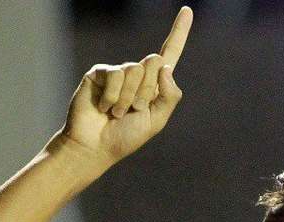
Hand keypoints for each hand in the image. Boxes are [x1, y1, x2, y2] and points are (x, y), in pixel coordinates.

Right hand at [56, 6, 192, 167]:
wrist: (95, 146)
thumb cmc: (125, 136)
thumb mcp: (156, 120)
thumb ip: (169, 96)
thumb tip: (167, 67)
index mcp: (155, 84)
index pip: (170, 54)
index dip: (179, 32)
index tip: (187, 10)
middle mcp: (138, 74)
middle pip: (156, 62)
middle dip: (148, 90)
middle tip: (134, 110)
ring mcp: (118, 72)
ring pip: (136, 69)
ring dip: (128, 98)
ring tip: (117, 112)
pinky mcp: (100, 73)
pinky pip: (116, 75)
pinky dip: (113, 96)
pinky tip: (104, 108)